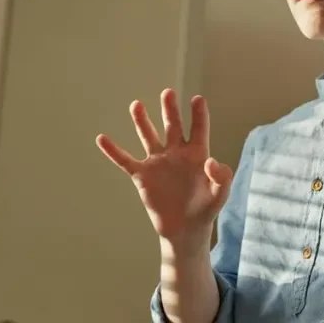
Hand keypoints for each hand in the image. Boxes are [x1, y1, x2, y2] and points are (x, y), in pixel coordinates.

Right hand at [96, 89, 232, 245]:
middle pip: (172, 126)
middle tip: (167, 92)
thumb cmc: (205, 210)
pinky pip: (125, 160)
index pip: (198, 129)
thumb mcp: (220, 195)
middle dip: (170, 109)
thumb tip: (211, 161)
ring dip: (142, 121)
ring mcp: (158, 163)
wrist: (184, 230)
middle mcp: (176, 153)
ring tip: (136, 104)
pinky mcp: (142, 176)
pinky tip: (102, 138)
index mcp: (197, 154)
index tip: (197, 99)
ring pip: (148, 136)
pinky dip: (113, 150)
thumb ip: (221, 178)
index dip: (198, 115)